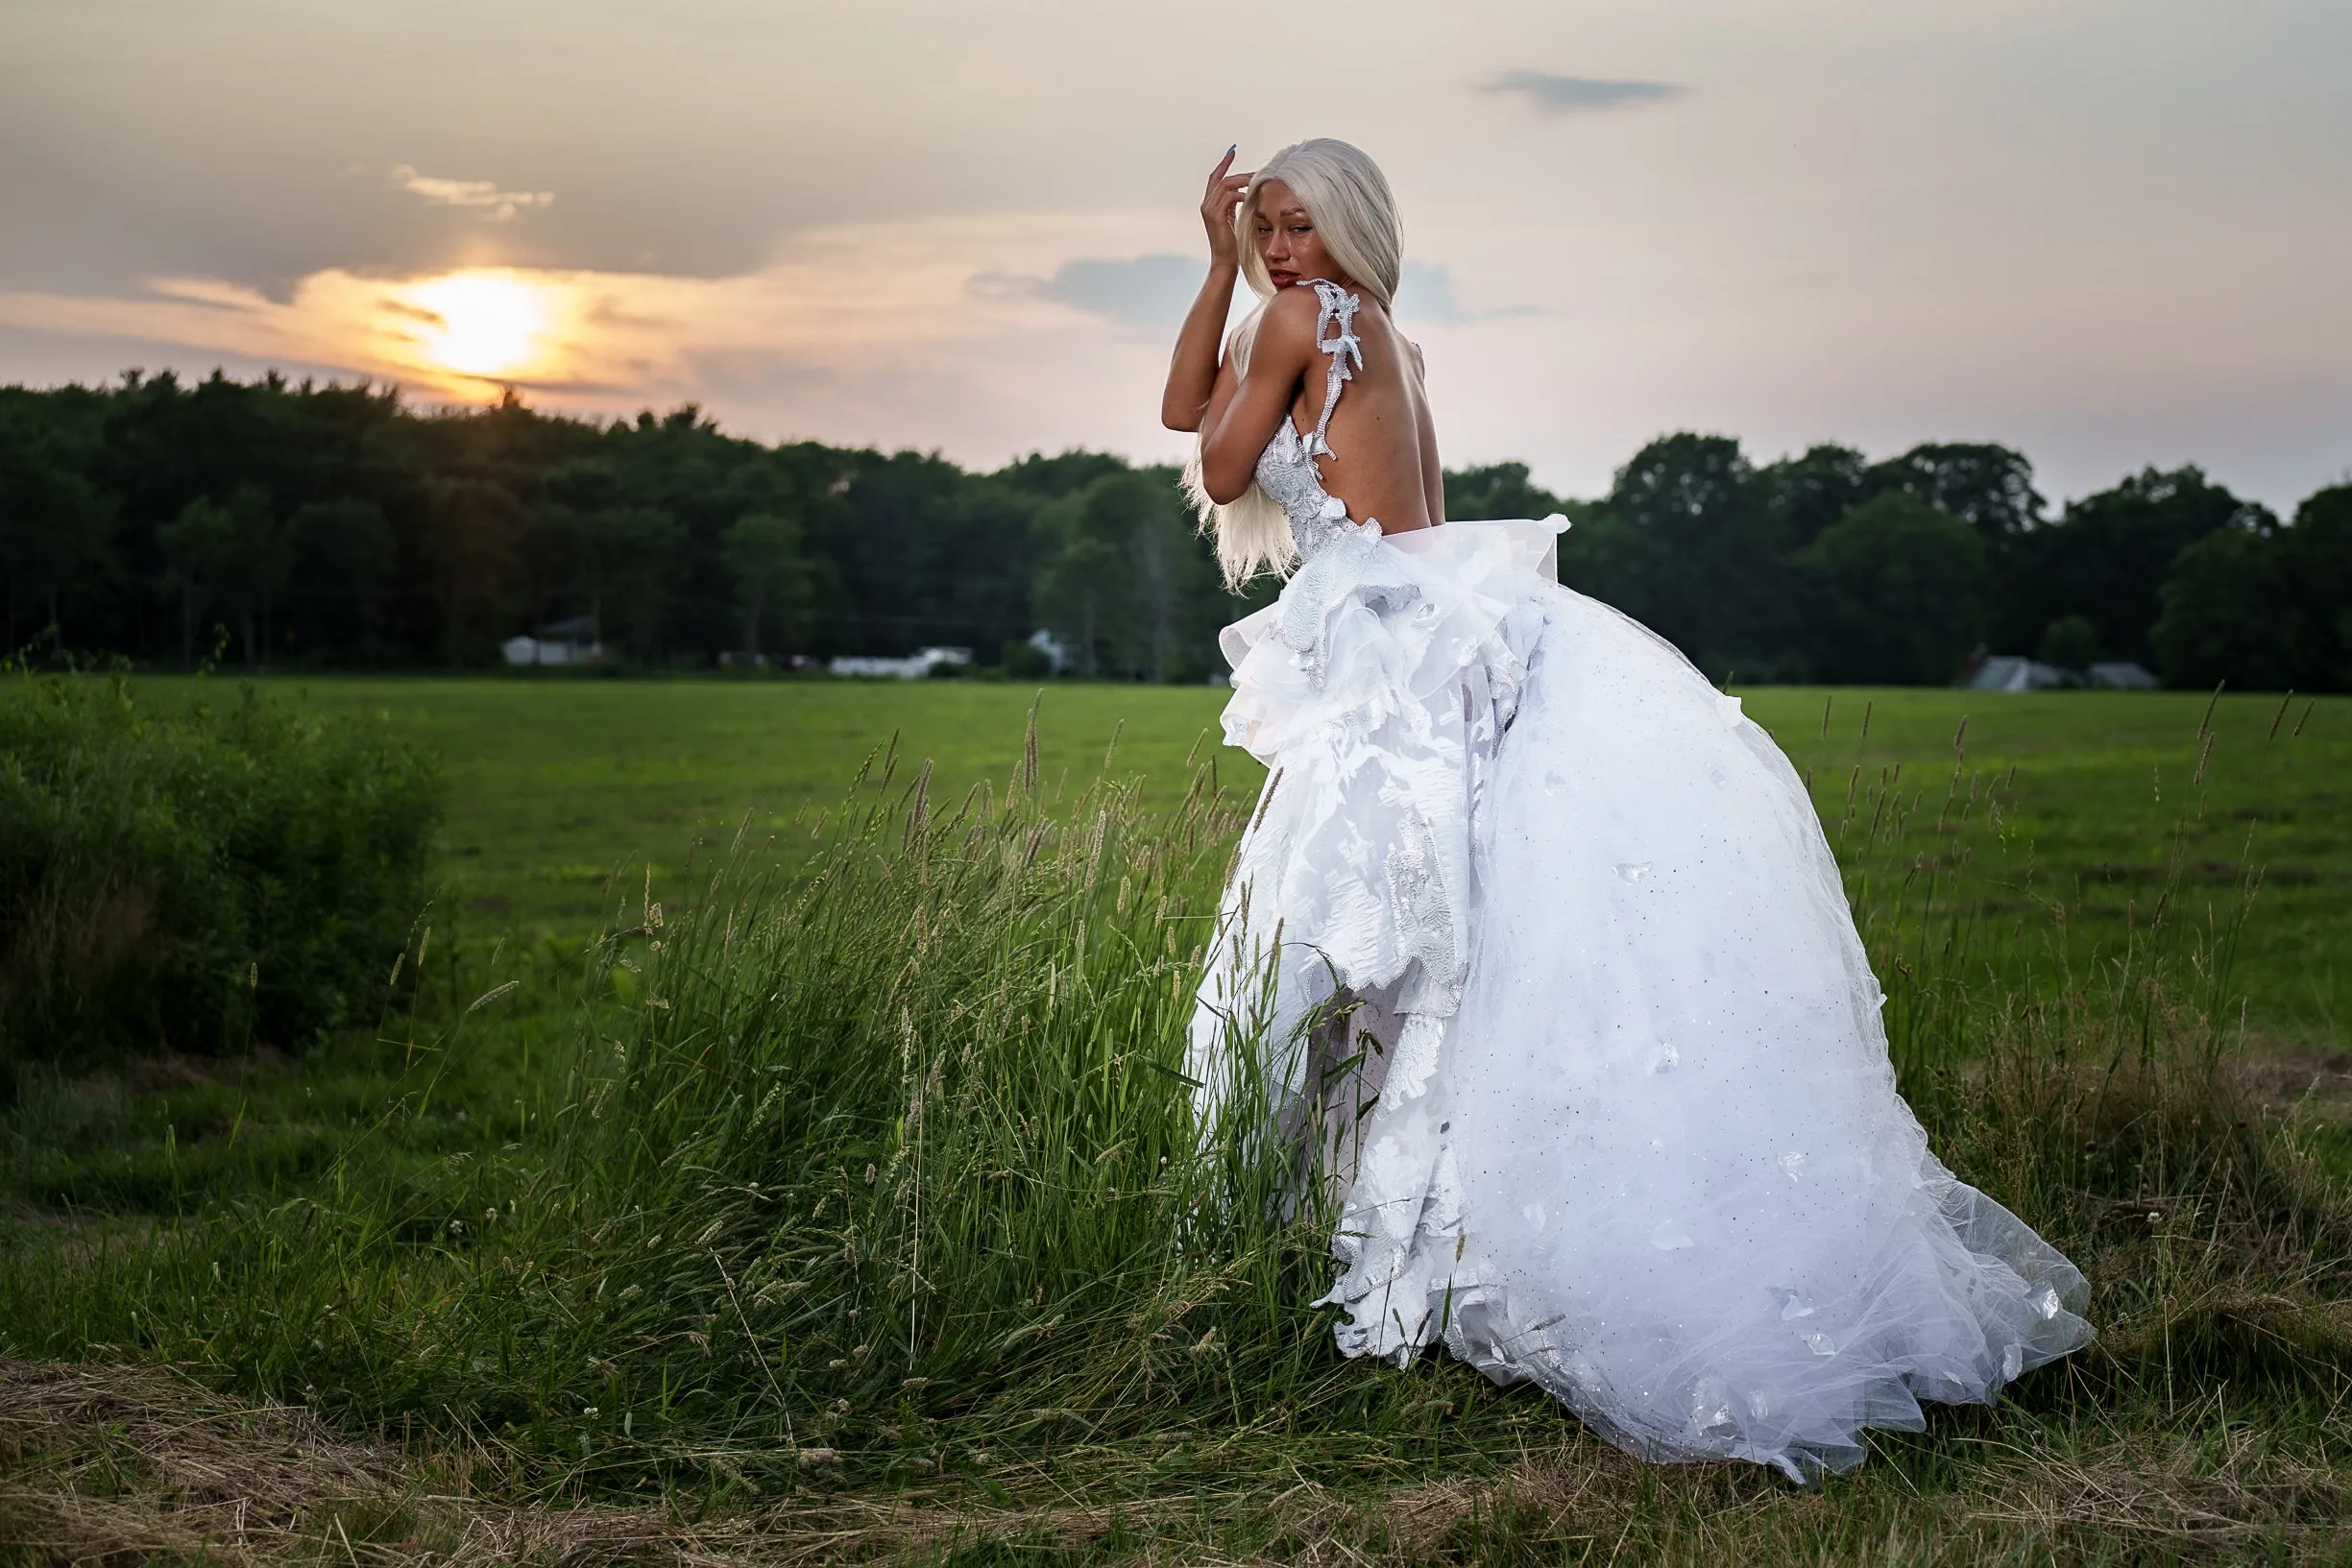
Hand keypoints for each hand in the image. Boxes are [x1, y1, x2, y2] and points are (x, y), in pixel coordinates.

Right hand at [1200, 146, 1251, 268]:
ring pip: (1226, 185)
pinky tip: (1251, 196)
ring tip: (1257, 181)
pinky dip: (1241, 194)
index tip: (1232, 151)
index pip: (1215, 178)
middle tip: (1255, 171)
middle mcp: (1206, 205)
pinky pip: (1229, 196)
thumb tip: (1247, 193)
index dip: (1223, 164)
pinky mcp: (1215, 216)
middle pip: (1221, 178)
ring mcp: (1209, 209)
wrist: (1226, 261)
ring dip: (1243, 181)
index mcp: (1210, 204)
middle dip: (1237, 171)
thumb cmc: (1234, 244)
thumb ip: (1236, 204)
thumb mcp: (1235, 219)